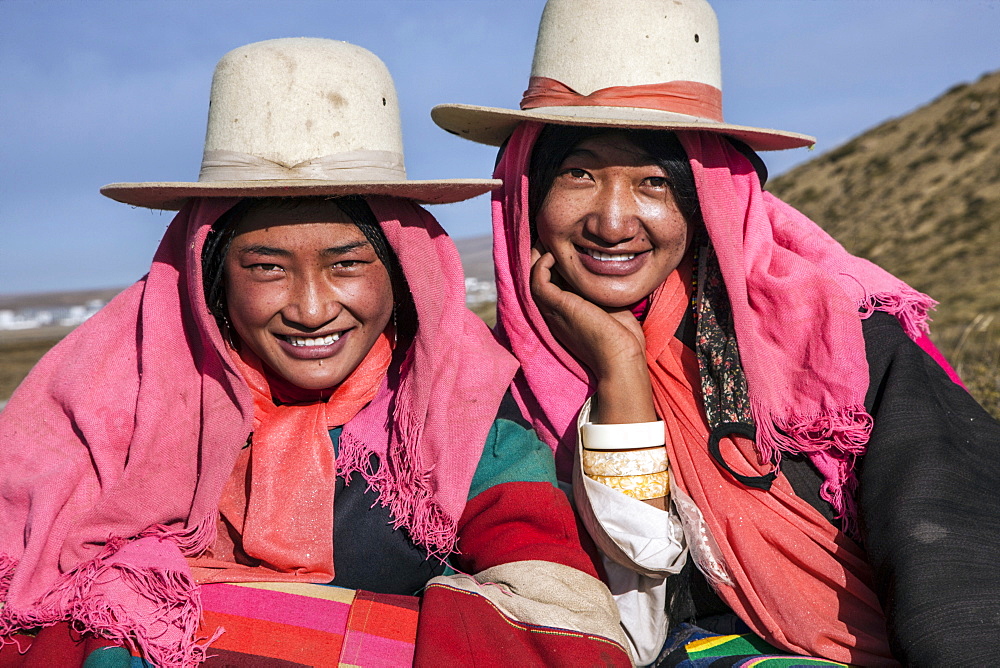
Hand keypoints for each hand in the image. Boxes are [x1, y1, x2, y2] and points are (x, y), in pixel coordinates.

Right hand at [530, 249, 656, 423]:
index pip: (552, 280)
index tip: (564, 243)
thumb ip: (600, 287)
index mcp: (564, 312)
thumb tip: (608, 265)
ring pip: (532, 274)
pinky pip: (537, 277)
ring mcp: (552, 309)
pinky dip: (543, 262)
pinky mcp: (556, 305)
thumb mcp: (610, 304)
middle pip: (537, 275)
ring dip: (539, 254)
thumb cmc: (622, 338)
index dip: (554, 261)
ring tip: (551, 238)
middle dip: (541, 254)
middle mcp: (553, 310)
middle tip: (552, 235)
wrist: (621, 359)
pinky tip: (557, 254)